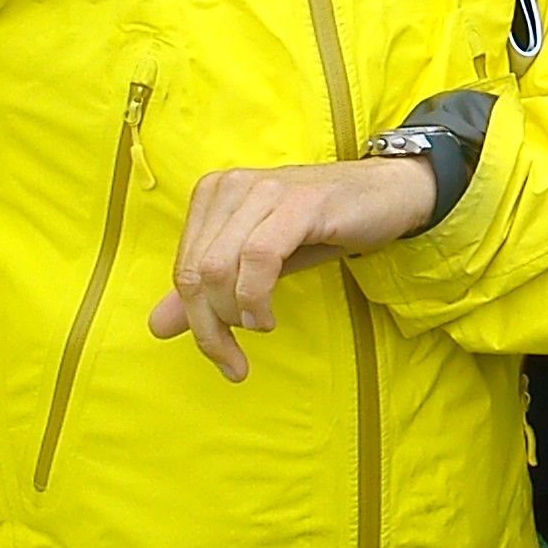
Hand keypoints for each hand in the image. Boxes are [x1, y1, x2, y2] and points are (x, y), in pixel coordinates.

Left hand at [149, 159, 437, 380]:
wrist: (390, 194)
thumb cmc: (323, 227)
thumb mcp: (260, 263)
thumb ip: (210, 291)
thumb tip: (157, 327)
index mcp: (213, 194)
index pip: (184, 268)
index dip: (195, 322)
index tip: (223, 358)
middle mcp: (231, 186)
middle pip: (196, 272)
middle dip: (209, 328)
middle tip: (234, 361)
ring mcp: (263, 190)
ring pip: (219, 268)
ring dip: (233, 316)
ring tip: (259, 328)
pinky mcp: (297, 202)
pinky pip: (258, 259)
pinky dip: (255, 298)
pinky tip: (268, 316)